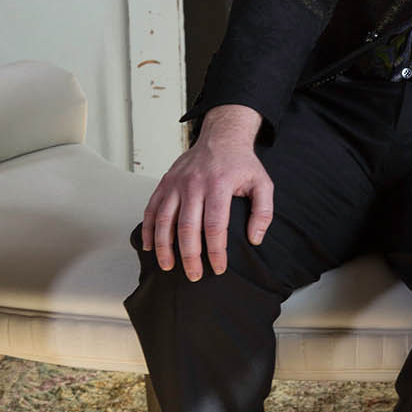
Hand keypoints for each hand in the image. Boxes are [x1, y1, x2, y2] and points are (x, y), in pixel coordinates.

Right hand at [140, 105, 270, 279]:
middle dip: (189, 256)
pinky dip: (147, 228)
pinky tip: (148, 246)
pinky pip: (151, 208)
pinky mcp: (165, 182)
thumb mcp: (262, 183)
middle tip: (194, 275)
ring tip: (168, 266)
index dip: (216, 251)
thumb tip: (254, 238)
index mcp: (220, 184)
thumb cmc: (241, 163)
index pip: (215, 225)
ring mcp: (176, 182)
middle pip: (187, 227)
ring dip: (164, 246)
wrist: (221, 137)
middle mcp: (194, 183)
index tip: (219, 268)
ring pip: (164, 219)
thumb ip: (263, 212)